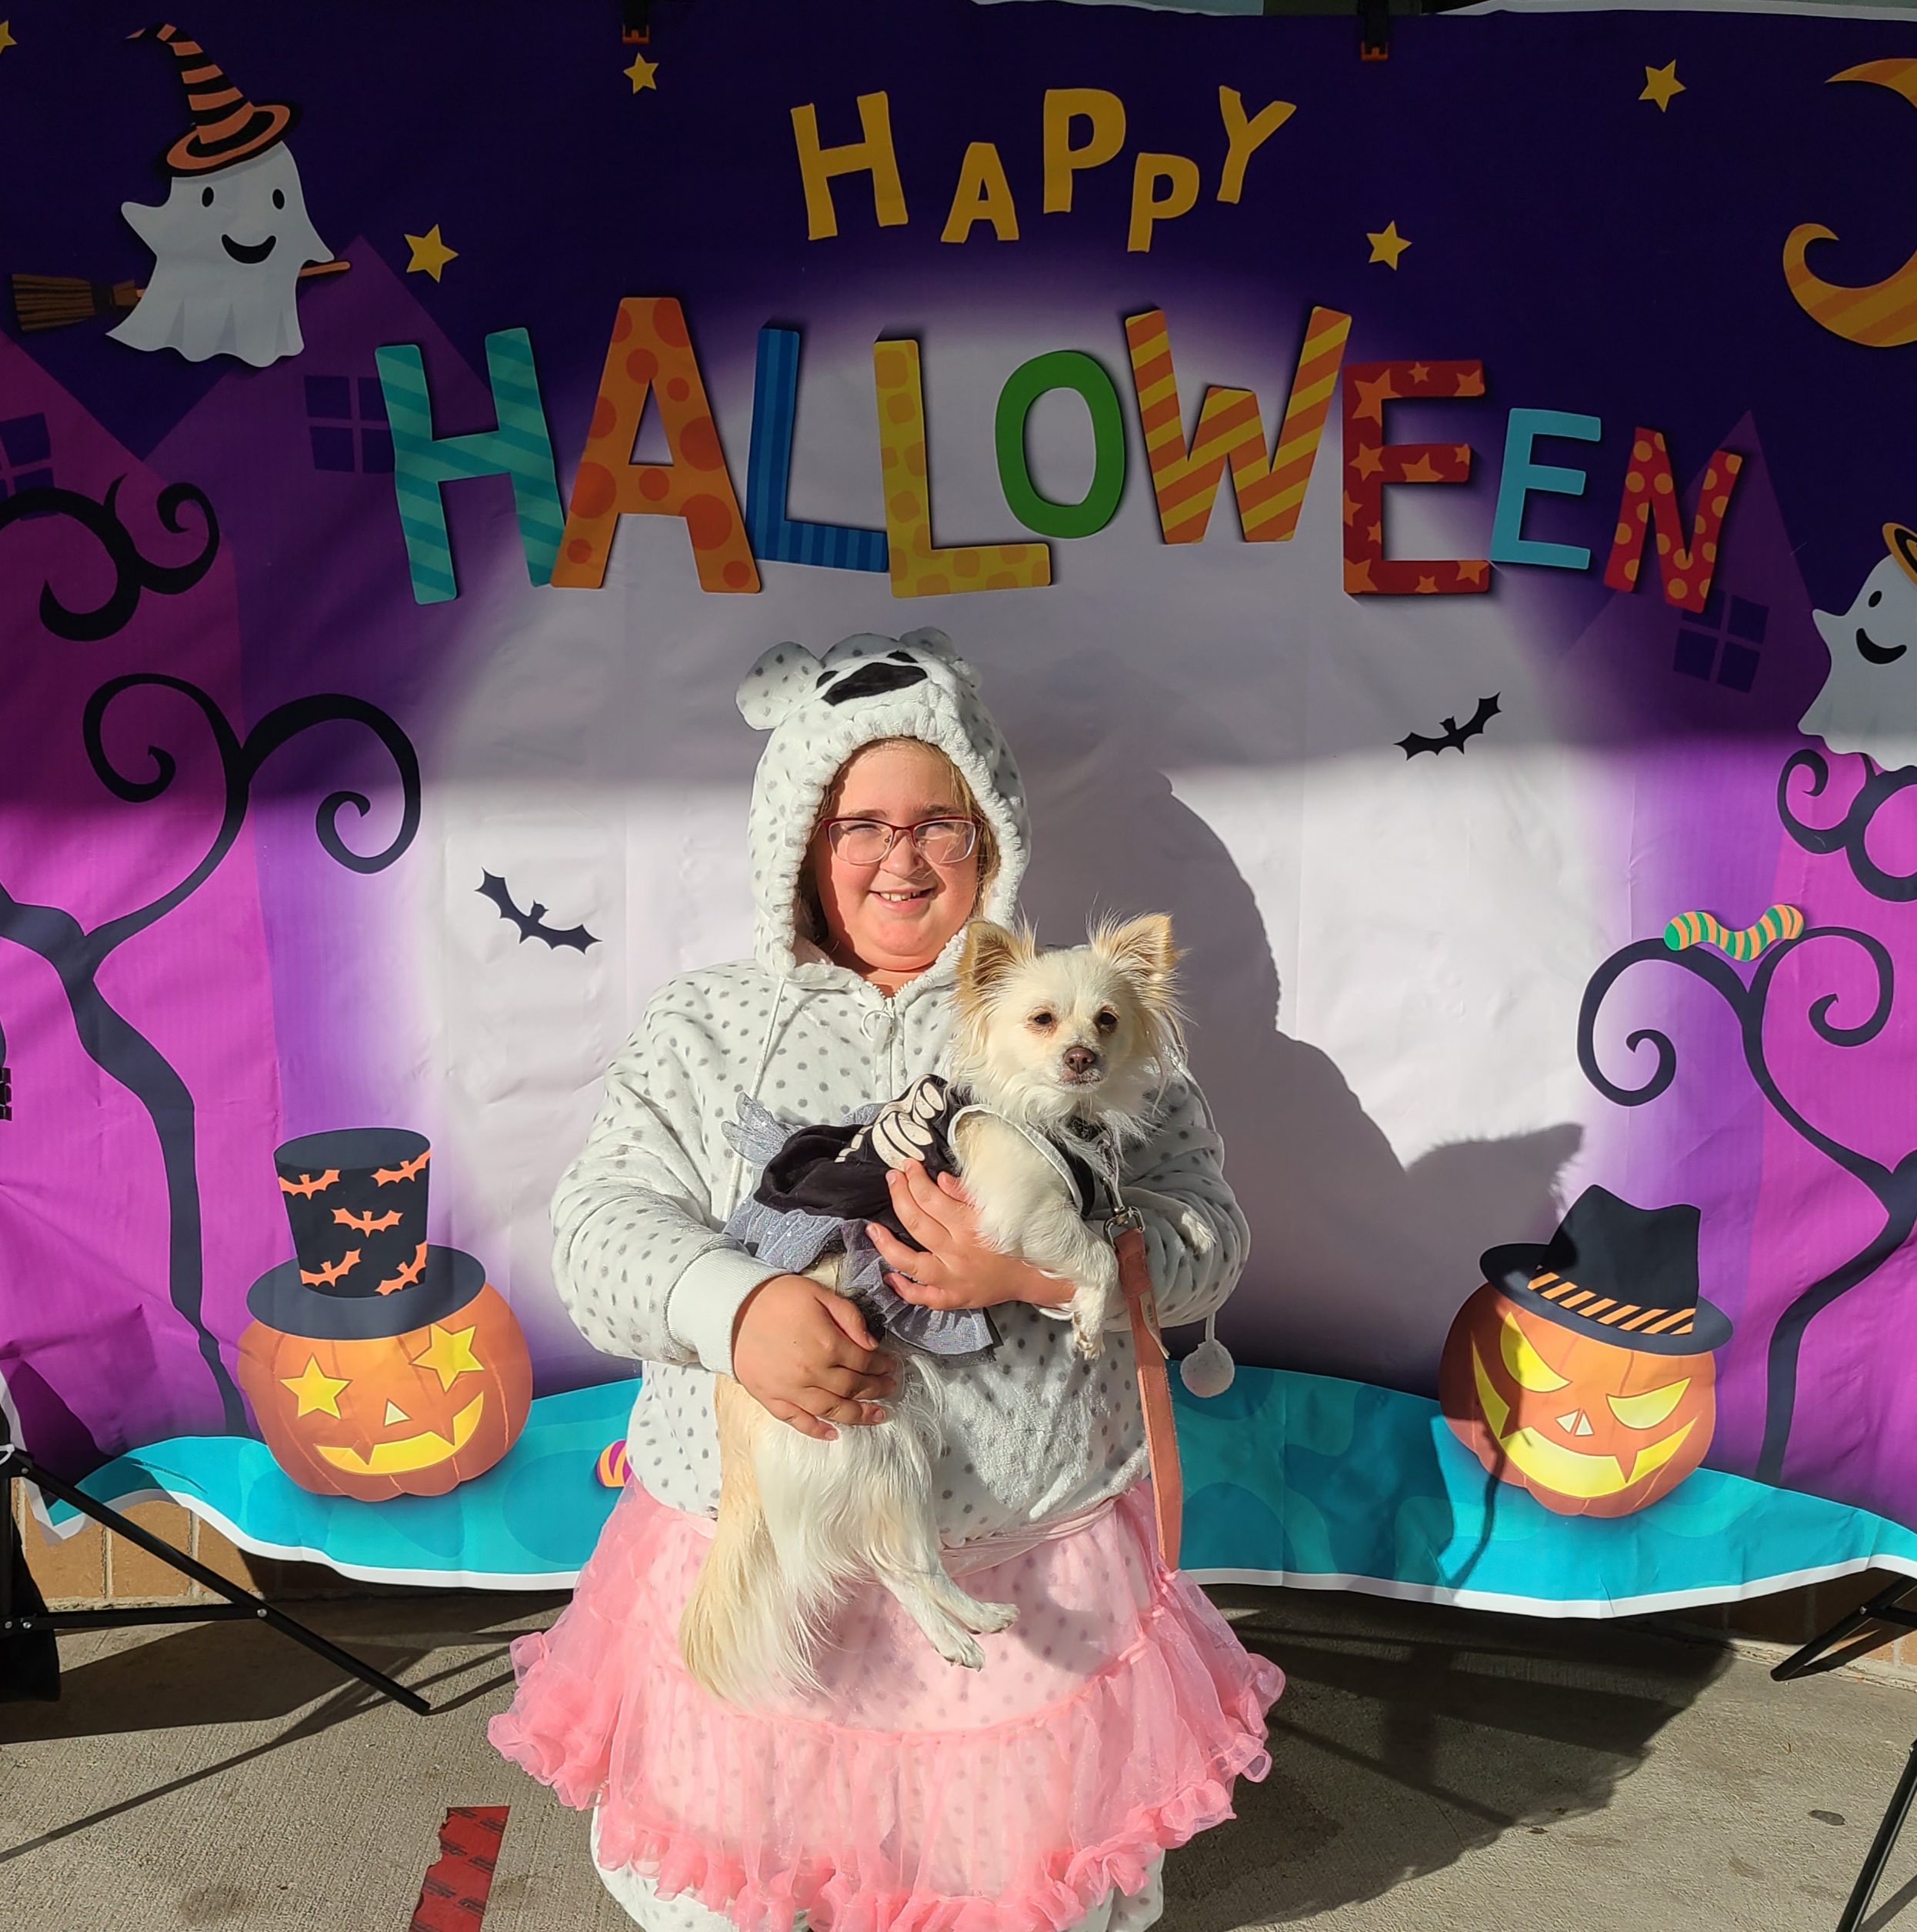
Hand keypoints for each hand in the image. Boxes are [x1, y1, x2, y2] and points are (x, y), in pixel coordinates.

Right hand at [731, 1274, 897, 1440]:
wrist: (731, 1307)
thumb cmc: (777, 1296)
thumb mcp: (819, 1294)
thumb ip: (849, 1317)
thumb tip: (872, 1345)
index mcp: (826, 1345)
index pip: (863, 1362)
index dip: (881, 1365)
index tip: (891, 1366)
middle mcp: (811, 1372)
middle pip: (852, 1388)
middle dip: (875, 1390)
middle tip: (890, 1389)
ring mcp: (789, 1389)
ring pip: (831, 1410)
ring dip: (856, 1416)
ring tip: (876, 1416)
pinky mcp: (770, 1397)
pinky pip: (796, 1420)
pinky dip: (815, 1430)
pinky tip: (832, 1434)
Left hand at [868, 1164, 1072, 1310]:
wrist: (1035, 1275)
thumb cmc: (1017, 1238)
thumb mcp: (998, 1210)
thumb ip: (968, 1194)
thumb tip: (940, 1180)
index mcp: (969, 1225)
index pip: (931, 1198)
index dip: (915, 1179)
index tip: (907, 1166)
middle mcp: (956, 1251)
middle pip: (916, 1223)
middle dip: (898, 1197)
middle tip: (891, 1180)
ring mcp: (951, 1278)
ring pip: (909, 1261)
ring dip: (886, 1244)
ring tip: (872, 1228)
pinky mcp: (951, 1299)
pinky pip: (921, 1296)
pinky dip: (902, 1287)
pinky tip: (888, 1275)